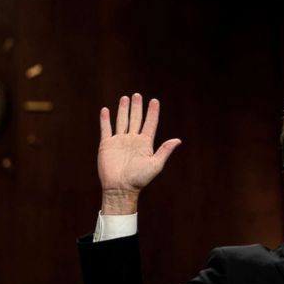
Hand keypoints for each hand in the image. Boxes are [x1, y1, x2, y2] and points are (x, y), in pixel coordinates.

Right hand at [97, 93, 180, 213]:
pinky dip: (105, 120)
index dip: (152, 112)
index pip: (150, 123)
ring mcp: (119, 141)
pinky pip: (106, 129)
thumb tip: (178, 140)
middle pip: (136, 119)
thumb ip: (164, 151)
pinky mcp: (107, 145)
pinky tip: (106, 110)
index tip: (154, 101)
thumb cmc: (139, 179)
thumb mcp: (155, 165)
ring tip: (125, 98)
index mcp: (145, 143)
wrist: (120, 188)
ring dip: (123, 109)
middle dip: (137, 107)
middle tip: (137, 95)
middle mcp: (132, 140)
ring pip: (122, 121)